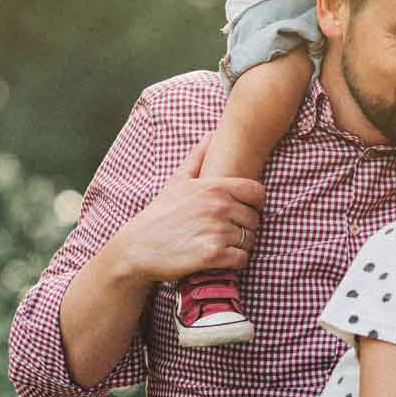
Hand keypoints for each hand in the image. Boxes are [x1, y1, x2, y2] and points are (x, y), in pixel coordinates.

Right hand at [110, 136, 265, 283]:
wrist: (138, 247)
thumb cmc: (159, 214)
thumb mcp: (177, 182)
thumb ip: (197, 158)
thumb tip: (211, 135)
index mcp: (214, 187)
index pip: (257, 192)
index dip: (255, 203)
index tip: (244, 211)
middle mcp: (218, 207)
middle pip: (254, 219)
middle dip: (245, 227)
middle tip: (227, 233)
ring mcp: (216, 231)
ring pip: (250, 240)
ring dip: (240, 246)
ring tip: (222, 245)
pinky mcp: (213, 256)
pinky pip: (242, 259)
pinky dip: (235, 262)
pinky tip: (220, 259)